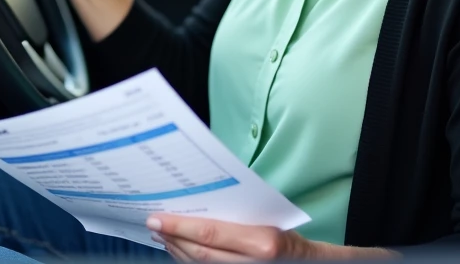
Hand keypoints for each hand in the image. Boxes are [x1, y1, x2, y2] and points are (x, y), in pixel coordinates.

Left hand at [147, 215, 313, 261]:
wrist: (306, 263)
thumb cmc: (287, 235)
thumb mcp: (268, 217)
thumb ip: (236, 213)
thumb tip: (197, 201)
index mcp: (261, 242)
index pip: (210, 234)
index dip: (179, 227)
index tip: (157, 218)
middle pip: (200, 252)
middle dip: (172, 238)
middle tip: (153, 223)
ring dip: (176, 250)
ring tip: (161, 234)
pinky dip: (187, 260)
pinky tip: (177, 249)